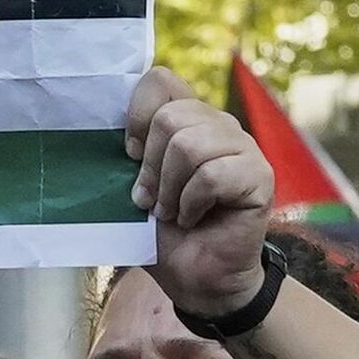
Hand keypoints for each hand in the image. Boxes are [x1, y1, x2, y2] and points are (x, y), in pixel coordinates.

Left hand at [127, 66, 273, 317]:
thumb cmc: (163, 235)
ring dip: (170, 190)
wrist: (195, 278)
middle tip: (152, 201)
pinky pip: (212, 175)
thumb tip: (98, 135)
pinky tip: (195, 219)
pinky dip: (192, 204)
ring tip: (173, 212)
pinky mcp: (259, 175)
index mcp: (187, 121)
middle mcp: (218, 126)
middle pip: (171, 117)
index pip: (160, 80)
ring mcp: (243, 148)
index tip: (129, 155)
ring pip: (191, 144)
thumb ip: (124, 160)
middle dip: (150, 168)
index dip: (137, 114)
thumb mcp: (132, 192)